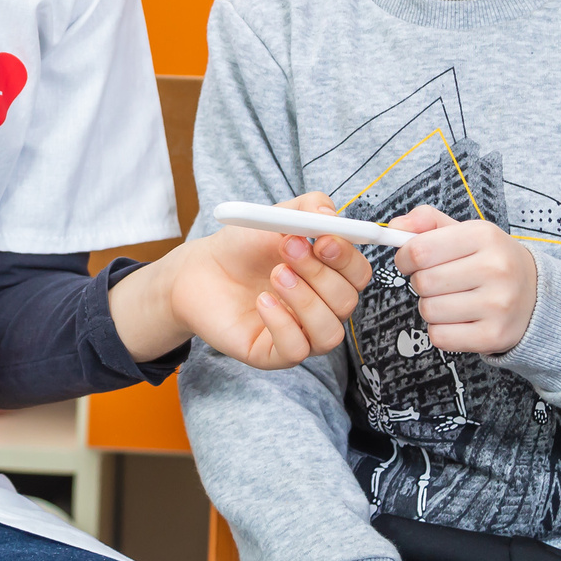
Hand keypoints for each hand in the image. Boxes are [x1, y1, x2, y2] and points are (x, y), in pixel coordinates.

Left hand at [110, 193, 369, 369]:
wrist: (202, 270)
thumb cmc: (244, 246)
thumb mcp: (276, 216)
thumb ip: (306, 207)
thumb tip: (328, 213)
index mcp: (330, 276)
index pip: (359, 274)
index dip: (347, 258)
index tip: (323, 239)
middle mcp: (322, 308)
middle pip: (346, 302)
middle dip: (319, 273)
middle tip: (288, 248)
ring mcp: (301, 333)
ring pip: (330, 333)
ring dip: (306, 301)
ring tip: (275, 275)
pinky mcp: (274, 354)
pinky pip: (296, 351)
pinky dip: (283, 324)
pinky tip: (263, 301)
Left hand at [390, 206, 537, 355]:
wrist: (536, 295)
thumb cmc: (492, 261)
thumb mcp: (466, 232)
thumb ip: (426, 222)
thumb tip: (393, 228)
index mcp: (484, 236)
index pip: (419, 250)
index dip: (404, 258)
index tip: (410, 261)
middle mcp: (495, 269)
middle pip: (423, 282)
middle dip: (421, 283)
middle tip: (440, 281)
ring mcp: (498, 305)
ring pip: (429, 311)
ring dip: (431, 307)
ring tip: (453, 299)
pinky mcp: (494, 335)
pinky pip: (439, 337)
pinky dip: (441, 330)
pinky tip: (460, 319)